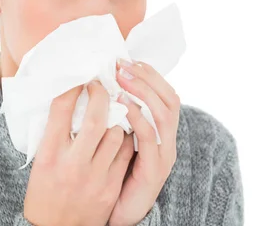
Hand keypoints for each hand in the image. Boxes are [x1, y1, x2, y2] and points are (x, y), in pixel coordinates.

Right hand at [23, 80, 134, 225]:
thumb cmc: (44, 191)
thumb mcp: (41, 160)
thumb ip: (55, 133)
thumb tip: (71, 99)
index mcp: (49, 153)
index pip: (61, 108)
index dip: (73, 86)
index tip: (80, 77)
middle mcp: (72, 163)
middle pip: (94, 117)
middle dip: (101, 94)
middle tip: (101, 85)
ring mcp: (94, 176)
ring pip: (116, 134)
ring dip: (116, 118)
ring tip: (113, 111)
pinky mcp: (110, 188)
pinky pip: (125, 154)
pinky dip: (124, 140)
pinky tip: (121, 135)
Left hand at [108, 58, 179, 225]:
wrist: (121, 213)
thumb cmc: (115, 174)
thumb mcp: (118, 140)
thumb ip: (116, 117)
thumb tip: (99, 89)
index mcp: (160, 130)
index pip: (164, 94)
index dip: (149, 74)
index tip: (127, 59)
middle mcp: (167, 140)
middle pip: (169, 99)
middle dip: (147, 78)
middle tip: (123, 64)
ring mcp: (164, 154)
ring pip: (164, 114)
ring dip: (143, 92)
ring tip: (122, 79)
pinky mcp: (155, 170)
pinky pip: (151, 139)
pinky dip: (139, 119)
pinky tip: (123, 106)